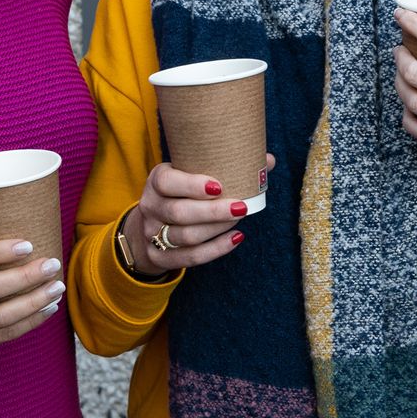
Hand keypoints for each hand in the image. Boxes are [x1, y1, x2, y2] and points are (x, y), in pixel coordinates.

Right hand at [0, 238, 66, 368]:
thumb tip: (6, 237)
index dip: (0, 251)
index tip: (27, 243)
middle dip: (28, 276)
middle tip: (52, 264)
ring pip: (2, 316)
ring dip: (35, 301)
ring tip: (56, 288)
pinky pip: (3, 335)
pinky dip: (29, 322)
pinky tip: (47, 309)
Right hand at [122, 154, 273, 276]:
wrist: (149, 224)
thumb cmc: (180, 192)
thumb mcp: (188, 174)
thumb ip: (223, 166)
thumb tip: (267, 160)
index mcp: (156, 181)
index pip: (167, 183)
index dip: (191, 185)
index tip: (218, 186)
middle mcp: (151, 207)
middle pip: (179, 213)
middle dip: (212, 212)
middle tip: (241, 206)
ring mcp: (152, 234)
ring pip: (186, 236)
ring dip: (216, 228)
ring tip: (239, 218)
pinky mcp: (160, 257)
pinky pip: (190, 257)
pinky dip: (215, 249)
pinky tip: (236, 238)